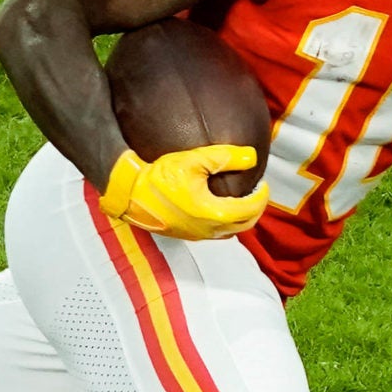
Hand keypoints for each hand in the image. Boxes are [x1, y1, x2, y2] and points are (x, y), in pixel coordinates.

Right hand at [99, 147, 267, 240]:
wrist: (129, 192)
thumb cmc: (159, 176)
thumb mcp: (194, 160)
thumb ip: (226, 157)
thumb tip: (252, 157)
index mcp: (214, 213)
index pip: (251, 209)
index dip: (262, 196)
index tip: (262, 183)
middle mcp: (208, 230)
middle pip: (244, 225)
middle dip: (255, 209)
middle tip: (256, 192)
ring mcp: (195, 235)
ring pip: (229, 231)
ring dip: (239, 217)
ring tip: (240, 199)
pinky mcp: (184, 234)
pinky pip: (213, 232)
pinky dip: (223, 221)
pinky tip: (216, 205)